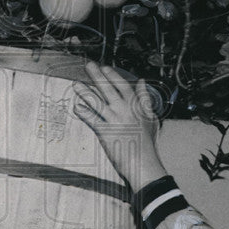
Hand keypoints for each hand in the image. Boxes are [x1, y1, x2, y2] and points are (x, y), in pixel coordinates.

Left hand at [73, 61, 166, 190]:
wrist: (143, 163)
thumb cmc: (147, 143)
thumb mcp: (151, 117)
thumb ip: (145, 98)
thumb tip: (142, 82)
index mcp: (136, 106)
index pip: (122, 85)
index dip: (112, 75)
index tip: (104, 68)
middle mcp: (124, 110)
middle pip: (108, 89)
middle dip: (96, 76)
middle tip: (88, 66)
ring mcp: (114, 120)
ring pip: (97, 102)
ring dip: (85, 92)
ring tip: (76, 84)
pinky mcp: (106, 132)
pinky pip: (92, 119)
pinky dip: (84, 112)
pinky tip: (77, 107)